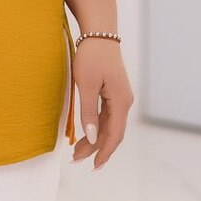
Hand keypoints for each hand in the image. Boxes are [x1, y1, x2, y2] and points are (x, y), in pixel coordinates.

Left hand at [71, 39, 134, 169]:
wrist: (99, 34)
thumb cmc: (91, 56)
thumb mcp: (86, 84)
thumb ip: (89, 112)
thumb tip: (92, 137)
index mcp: (121, 101)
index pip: (114, 135)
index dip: (104, 152)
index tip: (93, 166)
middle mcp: (124, 102)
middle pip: (112, 133)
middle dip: (95, 149)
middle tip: (76, 160)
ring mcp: (121, 98)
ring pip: (110, 126)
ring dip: (95, 139)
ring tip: (77, 151)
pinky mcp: (114, 93)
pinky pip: (108, 116)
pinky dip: (97, 127)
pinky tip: (87, 134)